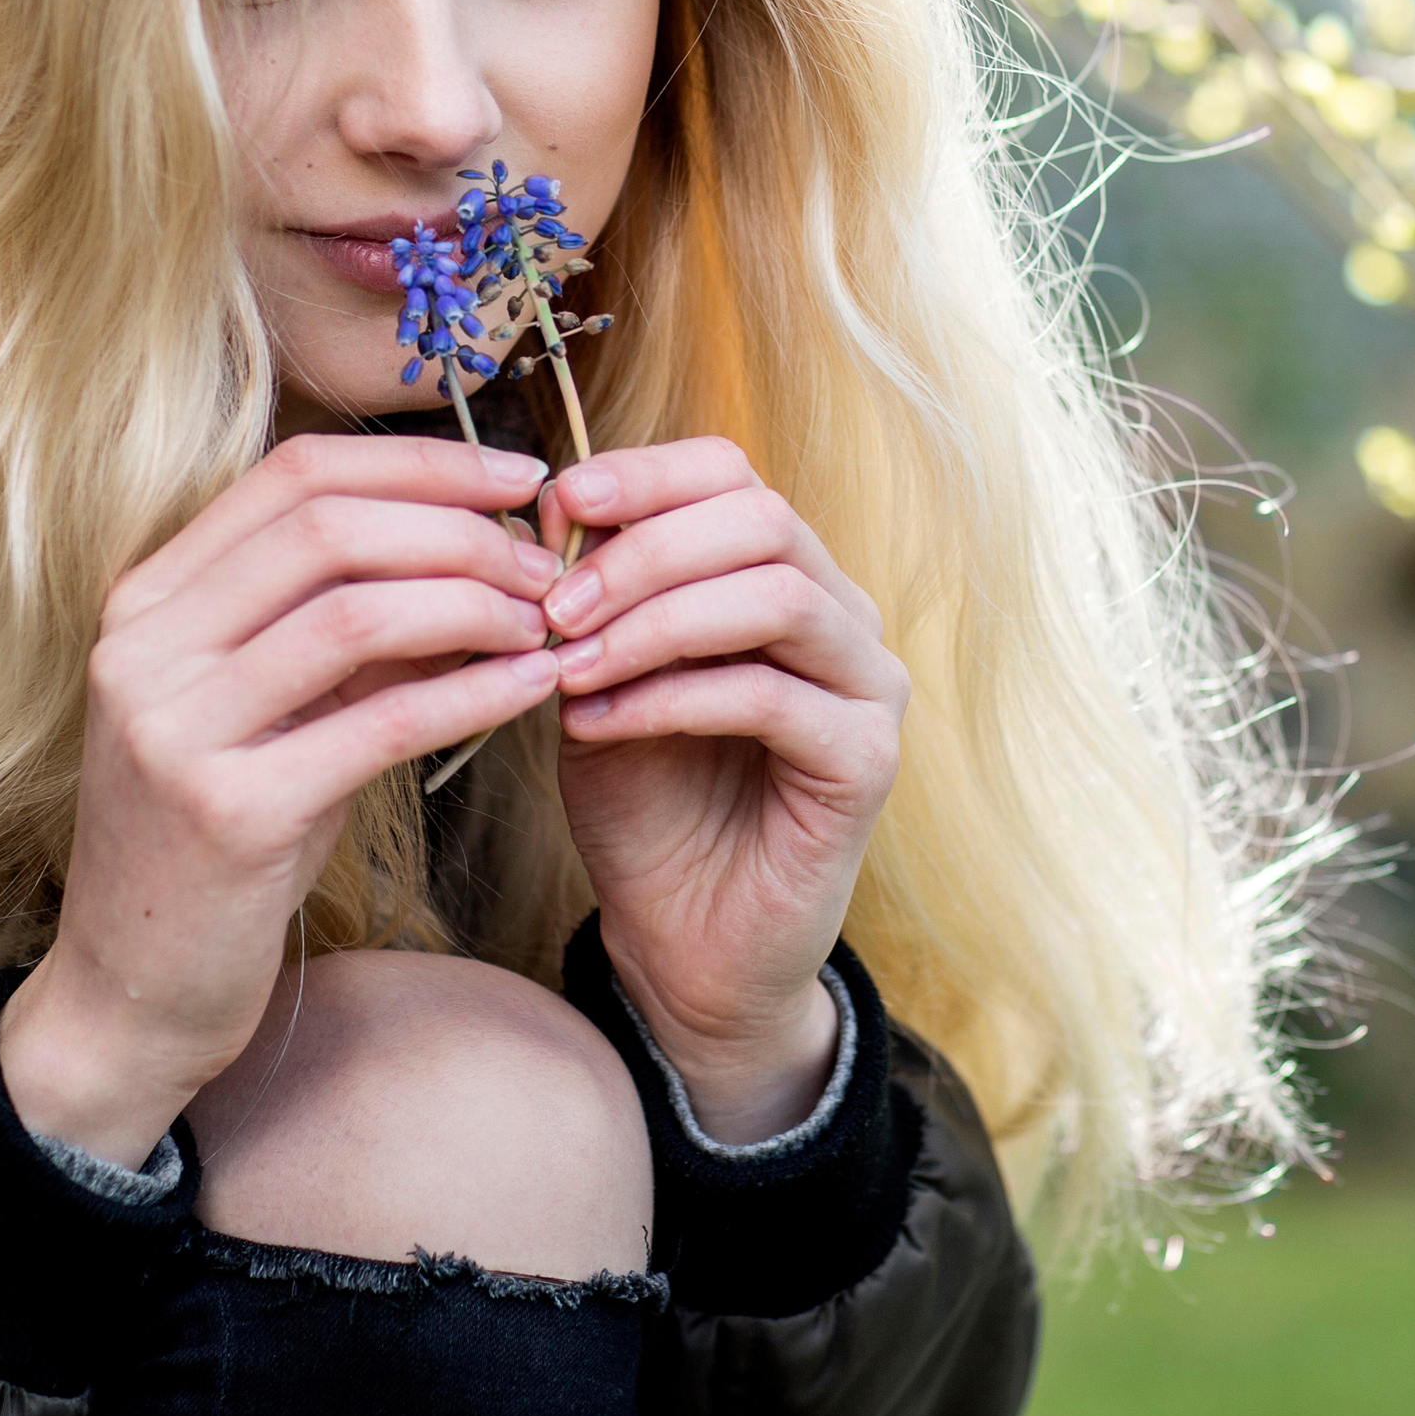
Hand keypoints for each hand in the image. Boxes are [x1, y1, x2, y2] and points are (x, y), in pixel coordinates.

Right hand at [0, 434, 563, 1164]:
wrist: (129, 996)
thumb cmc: (217, 845)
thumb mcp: (268, 713)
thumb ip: (343, 629)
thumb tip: (474, 550)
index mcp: (146, 600)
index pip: (296, 474)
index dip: (419, 462)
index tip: (518, 476)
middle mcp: (143, 647)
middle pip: (329, 525)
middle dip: (459, 529)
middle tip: (546, 562)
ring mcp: (174, 728)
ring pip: (356, 611)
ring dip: (475, 604)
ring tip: (545, 622)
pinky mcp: (226, 813)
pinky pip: (379, 723)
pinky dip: (472, 693)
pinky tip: (532, 688)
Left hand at [537, 439, 906, 1141]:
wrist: (682, 943)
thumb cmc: (642, 801)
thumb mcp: (595, 676)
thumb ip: (589, 594)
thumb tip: (547, 500)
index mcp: (782, 573)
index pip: (731, 472)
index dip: (644, 474)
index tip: (555, 500)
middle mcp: (842, 615)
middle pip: (761, 518)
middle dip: (642, 550)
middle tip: (552, 605)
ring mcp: (866, 686)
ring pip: (776, 596)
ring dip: (656, 620)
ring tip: (569, 664)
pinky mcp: (866, 762)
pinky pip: (772, 696)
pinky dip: (671, 697)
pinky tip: (595, 724)